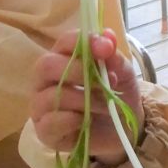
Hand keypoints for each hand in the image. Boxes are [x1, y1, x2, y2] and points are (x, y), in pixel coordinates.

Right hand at [30, 28, 143, 167]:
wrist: (125, 129)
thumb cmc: (117, 94)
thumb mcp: (122, 73)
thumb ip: (113, 56)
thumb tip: (107, 36)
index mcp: (62, 59)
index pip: (63, 42)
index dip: (83, 42)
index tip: (106, 49)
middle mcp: (46, 80)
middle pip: (46, 66)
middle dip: (78, 72)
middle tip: (104, 83)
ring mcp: (42, 106)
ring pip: (51, 96)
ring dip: (85, 100)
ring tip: (105, 106)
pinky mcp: (45, 132)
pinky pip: (50, 123)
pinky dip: (71, 120)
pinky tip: (85, 121)